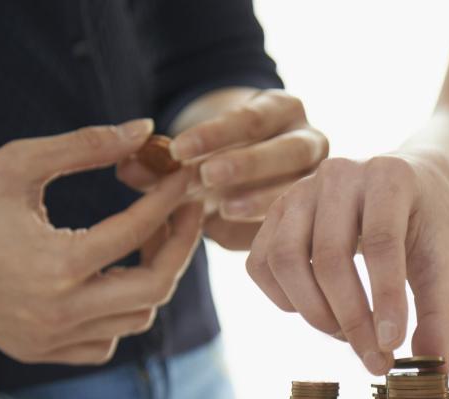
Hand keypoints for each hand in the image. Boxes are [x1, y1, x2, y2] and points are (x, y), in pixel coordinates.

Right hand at [0, 119, 201, 363]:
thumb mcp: (18, 162)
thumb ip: (86, 145)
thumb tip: (143, 130)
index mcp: (58, 263)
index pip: (140, 231)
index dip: (170, 200)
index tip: (183, 180)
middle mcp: (60, 310)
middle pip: (156, 288)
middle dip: (178, 246)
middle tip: (181, 214)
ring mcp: (50, 339)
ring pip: (136, 319)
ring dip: (151, 280)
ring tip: (144, 240)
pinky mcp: (39, 352)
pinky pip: (105, 343)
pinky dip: (118, 315)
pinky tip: (108, 279)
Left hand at [116, 89, 327, 250]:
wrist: (255, 178)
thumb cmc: (218, 156)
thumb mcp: (191, 151)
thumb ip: (161, 159)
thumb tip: (129, 169)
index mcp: (281, 109)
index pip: (252, 118)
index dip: (215, 134)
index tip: (179, 150)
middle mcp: (310, 142)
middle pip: (288, 151)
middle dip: (248, 163)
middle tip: (208, 176)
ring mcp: (319, 182)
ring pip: (301, 190)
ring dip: (262, 200)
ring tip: (224, 209)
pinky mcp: (318, 218)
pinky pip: (299, 226)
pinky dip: (268, 232)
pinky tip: (237, 239)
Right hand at [245, 152, 448, 375]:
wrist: (403, 186)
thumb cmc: (424, 223)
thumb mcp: (444, 260)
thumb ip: (440, 313)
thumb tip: (438, 370)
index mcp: (390, 176)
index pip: (381, 242)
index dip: (385, 299)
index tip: (392, 345)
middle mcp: (339, 175)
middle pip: (331, 258)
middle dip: (352, 320)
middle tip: (375, 361)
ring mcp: (300, 191)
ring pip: (286, 260)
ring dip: (314, 313)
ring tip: (348, 335)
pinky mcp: (274, 213)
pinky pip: (260, 264)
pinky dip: (285, 300)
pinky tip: (319, 311)